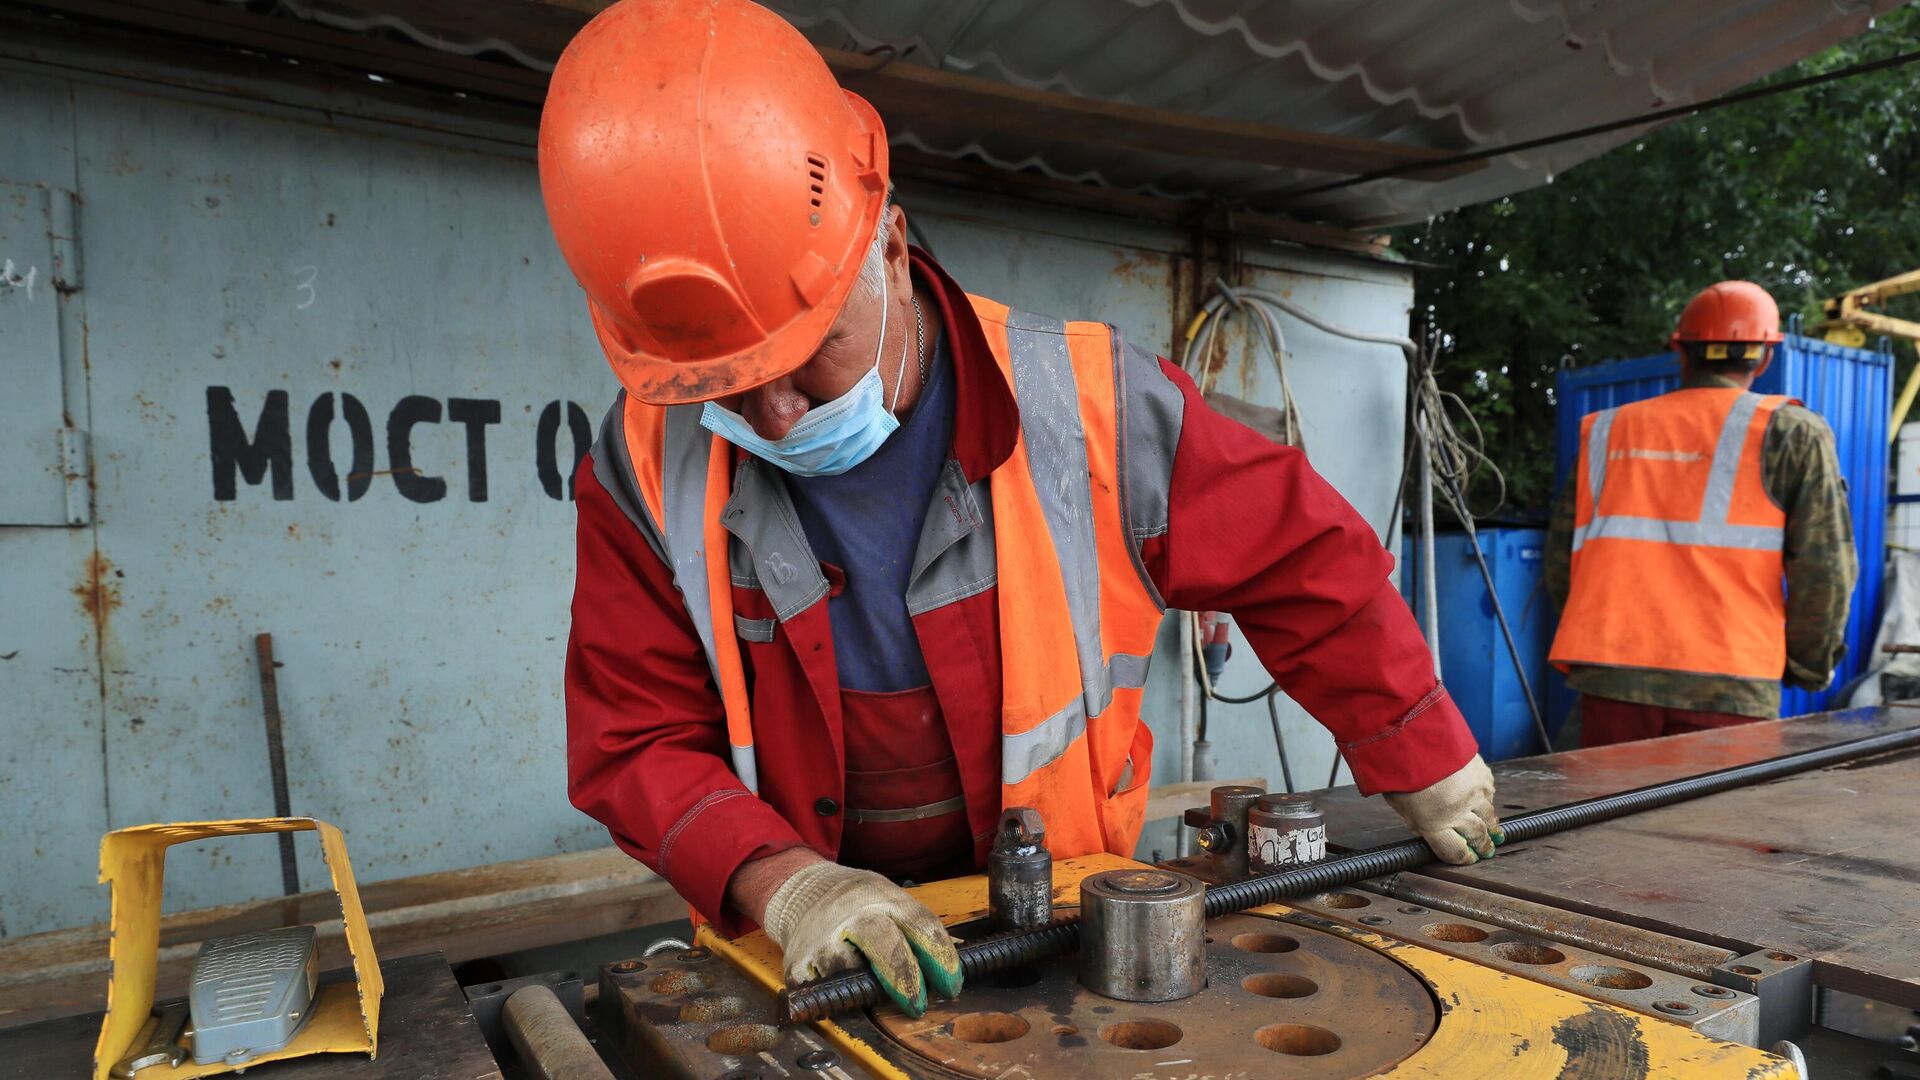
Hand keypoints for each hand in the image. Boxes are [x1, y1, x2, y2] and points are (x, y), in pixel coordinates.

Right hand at [760, 860, 962, 1015]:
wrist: (803, 894)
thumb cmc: (858, 906)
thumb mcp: (889, 901)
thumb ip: (914, 932)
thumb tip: (948, 976)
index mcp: (886, 899)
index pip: (920, 924)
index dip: (940, 956)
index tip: (951, 985)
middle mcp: (855, 915)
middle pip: (885, 944)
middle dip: (905, 978)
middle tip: (918, 1005)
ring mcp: (825, 939)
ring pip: (849, 969)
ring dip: (867, 989)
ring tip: (874, 997)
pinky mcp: (800, 964)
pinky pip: (821, 989)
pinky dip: (836, 998)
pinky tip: (845, 998)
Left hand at [1383, 754, 1502, 864]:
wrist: (1413, 733)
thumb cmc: (1398, 767)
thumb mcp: (1397, 801)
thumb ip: (1414, 818)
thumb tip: (1423, 829)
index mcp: (1433, 824)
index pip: (1454, 852)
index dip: (1463, 858)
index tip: (1468, 858)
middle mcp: (1457, 811)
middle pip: (1477, 836)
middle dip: (1483, 845)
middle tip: (1487, 850)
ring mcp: (1473, 793)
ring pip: (1489, 815)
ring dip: (1491, 825)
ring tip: (1494, 833)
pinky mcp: (1482, 774)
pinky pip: (1489, 791)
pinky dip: (1487, 797)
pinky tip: (1484, 800)